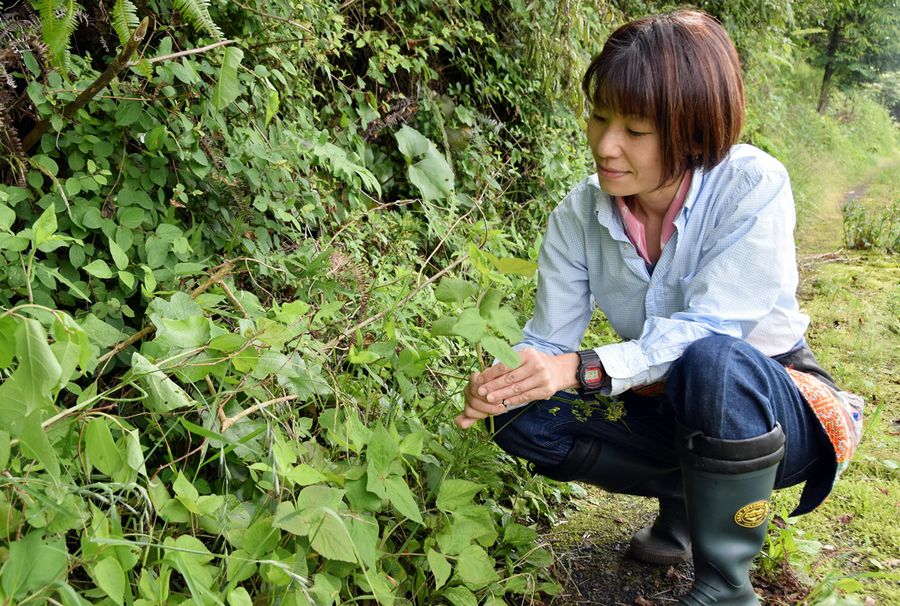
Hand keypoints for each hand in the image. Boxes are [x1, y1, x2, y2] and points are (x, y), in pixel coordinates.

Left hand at [454, 349, 579, 429]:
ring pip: (517, 389)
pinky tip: (504, 402)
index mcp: (527, 354)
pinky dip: (513, 400)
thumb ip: (509, 363)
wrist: (560, 370)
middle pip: (510, 378)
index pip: (505, 365)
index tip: (480, 379)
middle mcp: (536, 365)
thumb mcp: (525, 357)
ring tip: (489, 398)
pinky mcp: (546, 390)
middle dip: (493, 386)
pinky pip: (526, 397)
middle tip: (480, 391)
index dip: (491, 373)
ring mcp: (542, 378)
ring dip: (501, 395)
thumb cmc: (536, 363)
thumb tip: (487, 373)